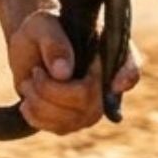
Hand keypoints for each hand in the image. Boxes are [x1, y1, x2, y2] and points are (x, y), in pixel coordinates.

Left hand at [3, 6, 144, 134]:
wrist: (29, 48)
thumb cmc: (42, 32)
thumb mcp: (43, 28)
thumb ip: (54, 45)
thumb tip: (63, 73)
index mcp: (108, 52)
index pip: (130, 67)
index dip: (127, 77)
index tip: (115, 83)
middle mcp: (106, 83)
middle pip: (90, 102)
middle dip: (52, 90)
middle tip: (35, 72)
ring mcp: (92, 106)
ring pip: (73, 120)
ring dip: (40, 102)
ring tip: (29, 82)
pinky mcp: (74, 121)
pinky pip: (59, 129)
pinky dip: (36, 116)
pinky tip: (27, 101)